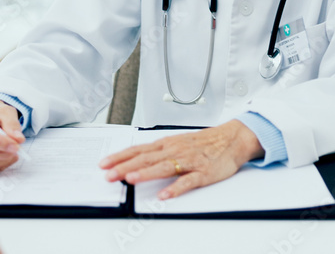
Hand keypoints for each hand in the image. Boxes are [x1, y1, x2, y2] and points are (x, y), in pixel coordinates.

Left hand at [99, 120, 263, 199]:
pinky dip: (175, 188)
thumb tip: (134, 160)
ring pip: (164, 167)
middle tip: (109, 175)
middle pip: (146, 159)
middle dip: (125, 166)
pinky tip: (165, 195)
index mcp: (167, 144)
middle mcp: (175, 150)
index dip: (120, 157)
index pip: (138, 150)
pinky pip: (187, 181)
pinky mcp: (202, 173)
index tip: (104, 164)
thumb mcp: (177, 142)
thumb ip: (158, 151)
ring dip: (146, 173)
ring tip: (131, 179)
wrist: (231, 139)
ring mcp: (188, 161)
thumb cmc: (203, 142)